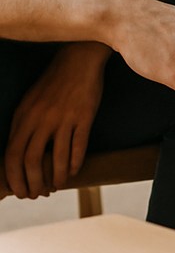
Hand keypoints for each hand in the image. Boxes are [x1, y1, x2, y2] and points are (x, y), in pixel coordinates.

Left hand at [3, 42, 107, 197]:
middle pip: (31, 160)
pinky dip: (74, 163)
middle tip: (37, 194)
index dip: (14, 178)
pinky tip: (73, 171)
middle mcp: (42, 118)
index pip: (12, 155)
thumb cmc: (53, 82)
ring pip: (56, 157)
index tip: (19, 190)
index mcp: (25, 116)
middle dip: (32, 183)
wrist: (79, 59)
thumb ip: (22, 125)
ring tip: (56, 186)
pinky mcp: (84, 116)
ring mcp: (64, 117)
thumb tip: (15, 155)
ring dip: (55, 178)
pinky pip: (78, 146)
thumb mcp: (30, 101)